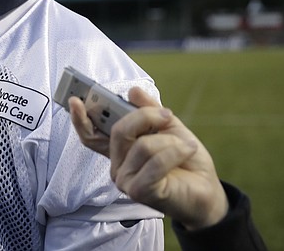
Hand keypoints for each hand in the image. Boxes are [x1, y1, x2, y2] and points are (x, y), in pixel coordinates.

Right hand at [69, 87, 228, 230]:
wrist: (208, 190)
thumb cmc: (186, 161)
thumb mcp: (169, 128)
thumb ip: (150, 110)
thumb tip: (133, 92)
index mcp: (120, 150)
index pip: (92, 135)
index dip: (80, 119)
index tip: (75, 100)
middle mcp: (117, 165)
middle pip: (119, 131)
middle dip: (145, 117)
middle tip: (166, 116)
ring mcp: (125, 180)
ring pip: (142, 145)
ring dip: (171, 141)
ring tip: (186, 146)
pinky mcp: (138, 191)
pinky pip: (155, 162)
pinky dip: (176, 152)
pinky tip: (187, 151)